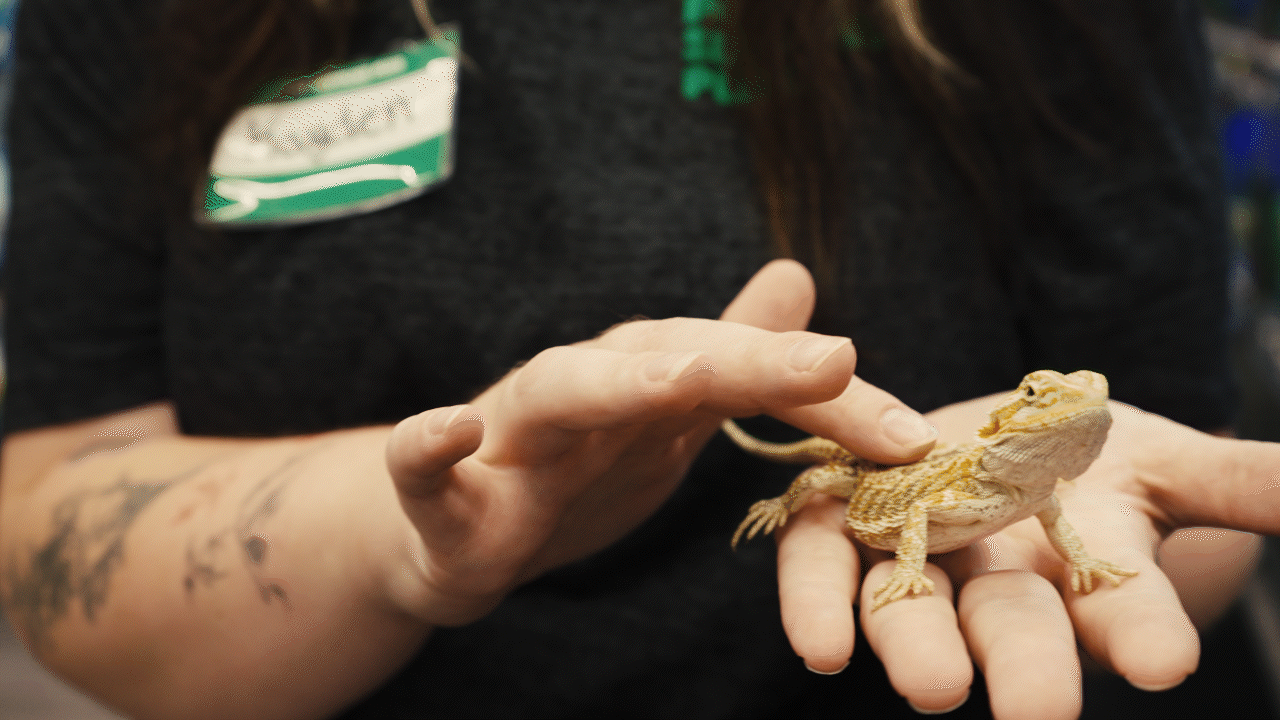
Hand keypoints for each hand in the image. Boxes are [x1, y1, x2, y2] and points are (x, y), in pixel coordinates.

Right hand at [380, 260, 938, 625]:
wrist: (452, 533)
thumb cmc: (567, 472)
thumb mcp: (661, 418)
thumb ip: (730, 360)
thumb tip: (798, 278)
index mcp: (642, 385)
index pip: (743, 375)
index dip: (827, 401)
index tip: (912, 434)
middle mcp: (583, 390)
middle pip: (667, 359)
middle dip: (751, 360)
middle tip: (837, 361)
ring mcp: (510, 436)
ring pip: (558, 390)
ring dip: (615, 381)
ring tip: (677, 379)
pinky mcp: (441, 496)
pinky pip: (421, 464)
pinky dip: (428, 446)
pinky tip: (446, 431)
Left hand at [775, 392, 1277, 718]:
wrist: (986, 440)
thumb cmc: (1088, 462)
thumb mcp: (1169, 463)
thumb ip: (1249, 484)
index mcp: (1086, 568)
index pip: (1123, 609)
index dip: (1142, 630)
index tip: (1164, 661)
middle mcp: (1002, 580)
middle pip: (1018, 632)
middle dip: (1032, 672)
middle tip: (1039, 718)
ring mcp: (918, 555)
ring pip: (917, 613)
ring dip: (919, 649)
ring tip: (929, 688)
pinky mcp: (843, 522)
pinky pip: (820, 565)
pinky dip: (813, 600)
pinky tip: (819, 647)